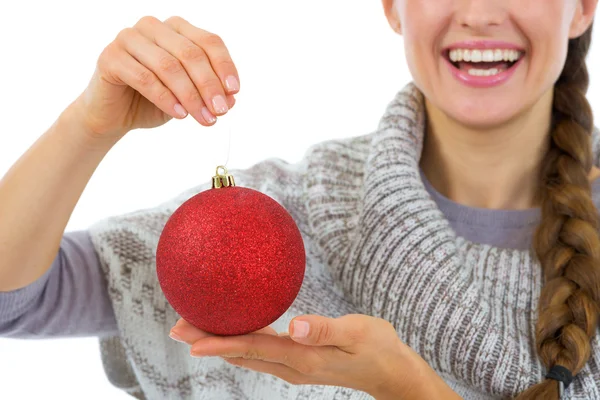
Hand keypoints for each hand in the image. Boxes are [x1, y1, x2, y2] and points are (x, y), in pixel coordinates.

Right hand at [72, 15, 237, 143]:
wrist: (113, 116)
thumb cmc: (154, 102)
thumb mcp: (188, 98)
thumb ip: (209, 94)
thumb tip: (232, 98)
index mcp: (176, 29)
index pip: (209, 41)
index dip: (224, 66)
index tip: (234, 91)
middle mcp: (153, 27)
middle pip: (190, 53)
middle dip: (209, 85)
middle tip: (220, 111)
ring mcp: (129, 38)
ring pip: (169, 66)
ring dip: (191, 96)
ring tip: (204, 119)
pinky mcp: (110, 57)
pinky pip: (144, 78)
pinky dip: (166, 98)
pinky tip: (180, 115)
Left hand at [169, 314, 413, 397]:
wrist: (391, 372)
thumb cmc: (378, 349)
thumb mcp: (358, 333)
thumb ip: (326, 329)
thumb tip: (295, 326)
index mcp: (302, 358)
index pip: (253, 348)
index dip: (219, 342)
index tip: (188, 338)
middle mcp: (292, 366)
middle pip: (241, 353)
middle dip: (208, 341)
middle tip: (177, 327)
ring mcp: (293, 367)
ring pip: (248, 354)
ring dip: (220, 342)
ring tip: (194, 330)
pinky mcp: (298, 362)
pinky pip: (261, 351)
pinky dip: (241, 341)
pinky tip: (234, 331)